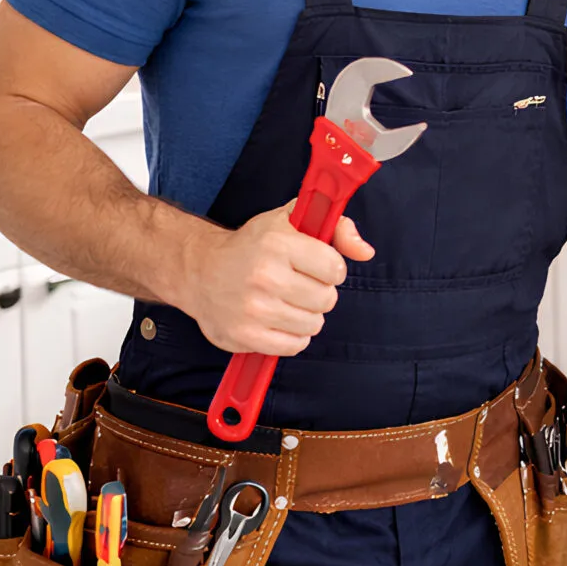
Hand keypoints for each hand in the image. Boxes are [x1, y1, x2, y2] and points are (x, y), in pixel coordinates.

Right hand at [177, 202, 374, 355]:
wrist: (200, 270)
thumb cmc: (253, 245)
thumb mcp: (293, 220)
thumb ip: (337, 228)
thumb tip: (366, 251)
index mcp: (278, 243)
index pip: (335, 268)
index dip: (331, 269)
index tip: (317, 267)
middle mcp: (265, 276)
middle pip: (327, 299)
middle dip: (319, 293)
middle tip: (298, 285)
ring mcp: (253, 308)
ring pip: (313, 324)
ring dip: (307, 315)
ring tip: (287, 302)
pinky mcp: (244, 335)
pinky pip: (294, 345)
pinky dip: (292, 336)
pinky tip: (278, 320)